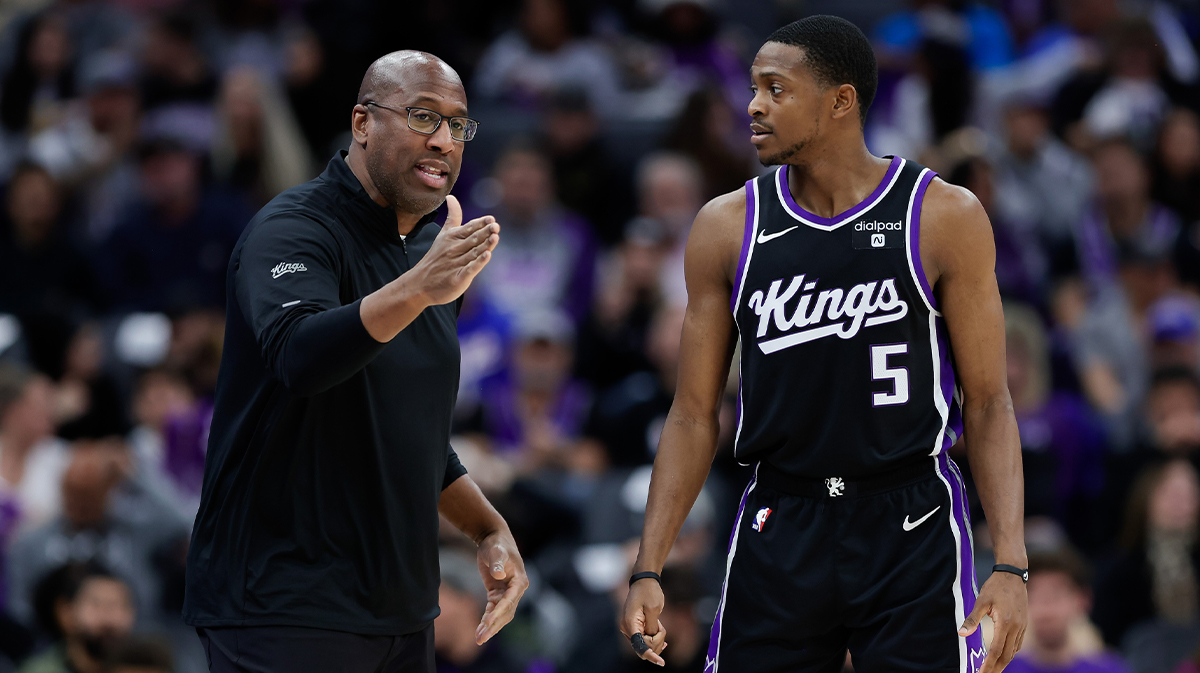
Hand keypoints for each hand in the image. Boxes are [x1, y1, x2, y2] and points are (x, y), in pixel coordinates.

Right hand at [413, 195, 499, 305]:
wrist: (420, 284)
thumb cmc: (436, 257)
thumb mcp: (443, 234)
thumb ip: (452, 217)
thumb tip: (451, 197)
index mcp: (452, 237)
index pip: (469, 228)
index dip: (480, 224)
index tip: (491, 219)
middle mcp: (455, 249)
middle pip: (473, 239)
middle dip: (485, 232)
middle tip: (495, 226)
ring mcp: (457, 264)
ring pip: (474, 252)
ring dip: (485, 245)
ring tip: (495, 236)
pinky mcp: (459, 278)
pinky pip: (470, 268)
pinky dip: (478, 262)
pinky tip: (487, 256)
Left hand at [475, 529, 528, 644]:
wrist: (494, 539)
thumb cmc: (496, 544)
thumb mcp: (495, 551)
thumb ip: (497, 562)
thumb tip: (499, 575)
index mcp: (519, 580)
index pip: (510, 600)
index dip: (499, 612)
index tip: (488, 622)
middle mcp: (516, 590)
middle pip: (506, 612)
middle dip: (493, 625)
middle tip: (481, 638)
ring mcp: (508, 593)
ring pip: (501, 615)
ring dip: (491, 627)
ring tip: (478, 639)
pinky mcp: (498, 594)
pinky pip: (494, 610)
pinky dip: (487, 620)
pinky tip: (479, 630)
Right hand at [619, 577, 667, 665]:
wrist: (644, 581)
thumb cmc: (649, 592)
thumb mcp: (654, 609)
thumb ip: (652, 627)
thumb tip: (651, 640)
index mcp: (630, 623)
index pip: (639, 645)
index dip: (650, 655)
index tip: (661, 663)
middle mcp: (626, 628)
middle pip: (643, 648)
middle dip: (657, 642)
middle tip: (662, 626)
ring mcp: (628, 629)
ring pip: (644, 646)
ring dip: (656, 640)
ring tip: (660, 625)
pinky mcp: (633, 628)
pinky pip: (643, 641)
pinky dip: (653, 641)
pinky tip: (662, 639)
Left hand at [960, 572, 1026, 671]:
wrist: (1013, 575)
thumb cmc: (995, 587)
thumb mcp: (981, 601)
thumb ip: (972, 619)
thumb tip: (962, 634)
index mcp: (1005, 623)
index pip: (997, 651)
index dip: (989, 664)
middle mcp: (1016, 628)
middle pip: (1007, 655)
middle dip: (996, 668)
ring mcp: (1022, 627)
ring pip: (1013, 651)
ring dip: (1004, 662)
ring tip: (993, 669)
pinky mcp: (1024, 624)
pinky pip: (1017, 644)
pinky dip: (1010, 653)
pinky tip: (1003, 656)